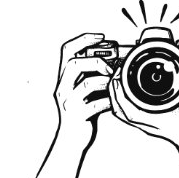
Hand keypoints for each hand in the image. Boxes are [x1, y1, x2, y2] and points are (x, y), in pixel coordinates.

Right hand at [32, 36, 116, 177]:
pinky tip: (115, 101)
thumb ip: (90, 78)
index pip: (67, 50)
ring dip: (105, 80)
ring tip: (115, 83)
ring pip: (86, 83)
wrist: (70, 141)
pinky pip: (96, 104)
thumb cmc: (80, 114)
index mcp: (63, 78)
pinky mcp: (79, 116)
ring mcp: (69, 102)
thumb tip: (112, 63)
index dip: (83, 39)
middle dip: (95, 60)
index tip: (100, 36)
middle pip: (74, 63)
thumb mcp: (81, 92)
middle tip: (110, 67)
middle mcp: (63, 87)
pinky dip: (109, 100)